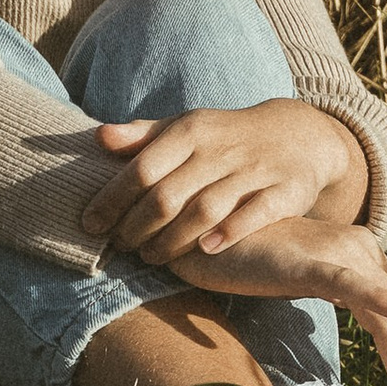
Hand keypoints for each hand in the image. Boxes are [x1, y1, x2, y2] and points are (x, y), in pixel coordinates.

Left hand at [84, 98, 367, 268]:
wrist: (297, 134)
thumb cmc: (224, 137)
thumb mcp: (186, 127)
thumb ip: (142, 136)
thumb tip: (98, 138)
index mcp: (190, 131)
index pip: (142, 167)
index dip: (112, 198)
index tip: (90, 224)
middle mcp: (219, 150)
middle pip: (168, 194)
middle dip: (137, 226)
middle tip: (120, 247)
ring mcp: (252, 170)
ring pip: (205, 208)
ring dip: (173, 239)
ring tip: (151, 258)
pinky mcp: (283, 191)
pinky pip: (253, 214)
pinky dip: (228, 233)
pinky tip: (206, 250)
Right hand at [166, 210, 386, 385]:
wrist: (204, 230)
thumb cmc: (249, 254)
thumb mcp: (301, 277)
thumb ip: (334, 291)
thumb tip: (355, 316)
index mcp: (361, 257)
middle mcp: (361, 250)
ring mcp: (340, 254)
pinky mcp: (312, 260)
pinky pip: (354, 285)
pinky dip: (382, 300)